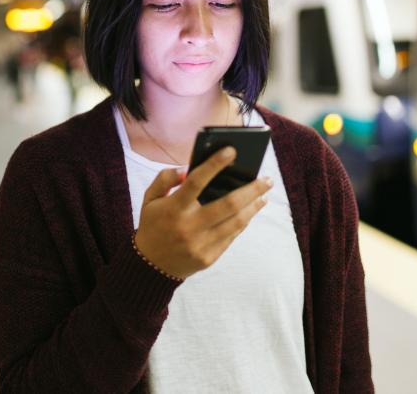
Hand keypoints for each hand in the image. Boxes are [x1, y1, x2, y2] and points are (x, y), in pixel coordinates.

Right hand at [134, 147, 272, 279]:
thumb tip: (187, 168)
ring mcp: (200, 244)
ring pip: (236, 221)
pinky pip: (232, 236)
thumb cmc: (153, 225)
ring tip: (264, 194)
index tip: (231, 150)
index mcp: (173, 208)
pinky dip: (244, 221)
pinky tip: (251, 211)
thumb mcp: (150, 199)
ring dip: (254, 206)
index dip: (214, 164)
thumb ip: (165, 179)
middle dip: (251, 189)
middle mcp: (188, 226)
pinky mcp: (209, 257)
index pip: (196, 182)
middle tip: (266, 178)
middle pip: (228, 204)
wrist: (150, 266)